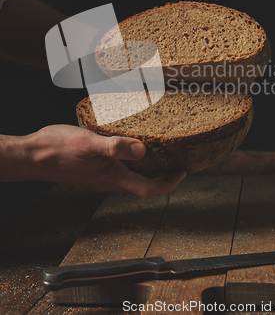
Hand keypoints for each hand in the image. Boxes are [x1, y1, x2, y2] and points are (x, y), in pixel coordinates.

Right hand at [1, 125, 185, 197]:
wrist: (33, 156)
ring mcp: (99, 177)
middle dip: (162, 177)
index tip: (182, 172)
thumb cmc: (58, 149)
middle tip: (175, 162)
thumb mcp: (88, 144)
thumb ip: (115, 148)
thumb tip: (142, 150)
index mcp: (112, 178)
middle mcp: (108, 181)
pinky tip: (128, 148)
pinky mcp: (92, 171)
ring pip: (131, 180)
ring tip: (158, 154)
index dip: (168, 183)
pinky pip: (118, 171)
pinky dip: (131, 164)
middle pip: (143, 186)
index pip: (148, 189)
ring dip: (147, 171)